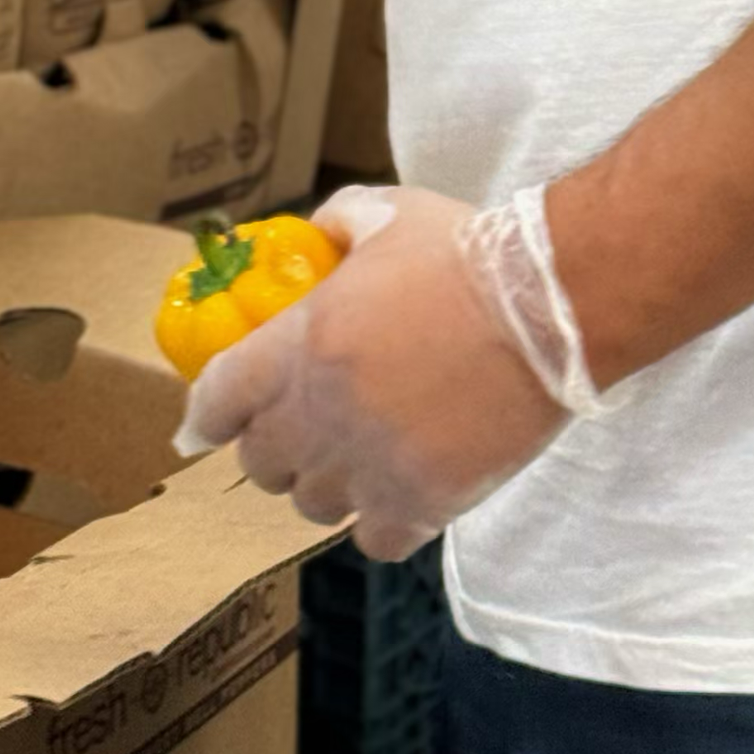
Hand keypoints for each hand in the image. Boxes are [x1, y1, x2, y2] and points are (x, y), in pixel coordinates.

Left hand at [177, 186, 575, 562]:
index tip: (207, 424)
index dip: (209, 414)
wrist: (546, 304)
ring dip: (325, 485)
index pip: (218, 400)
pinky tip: (399, 493)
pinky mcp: (424, 503)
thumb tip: (315, 238)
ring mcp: (371, 465)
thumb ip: (335, 226)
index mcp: (298, 343)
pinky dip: (380, 523)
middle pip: (259, 464)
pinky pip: (374, 540)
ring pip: (312, 505)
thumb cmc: (463, 252)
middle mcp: (321, 414)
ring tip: (353, 461)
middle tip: (299, 431)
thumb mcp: (384, 213)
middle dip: (272, 448)